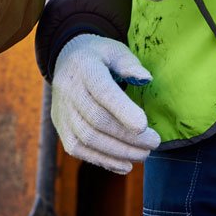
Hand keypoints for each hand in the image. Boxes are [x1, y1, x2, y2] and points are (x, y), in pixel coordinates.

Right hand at [51, 34, 159, 173]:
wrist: (65, 60)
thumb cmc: (99, 57)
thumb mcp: (115, 50)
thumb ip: (130, 64)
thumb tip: (146, 79)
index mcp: (84, 68)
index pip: (101, 91)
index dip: (122, 110)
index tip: (143, 125)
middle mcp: (68, 91)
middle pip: (96, 120)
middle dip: (127, 137)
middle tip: (154, 143)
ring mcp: (61, 111)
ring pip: (87, 139)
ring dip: (118, 152)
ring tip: (143, 154)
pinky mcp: (61, 128)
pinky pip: (79, 150)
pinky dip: (103, 161)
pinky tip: (125, 165)